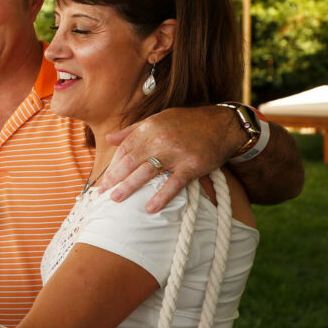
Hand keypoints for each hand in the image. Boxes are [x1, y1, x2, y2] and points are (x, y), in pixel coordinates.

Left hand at [99, 105, 236, 212]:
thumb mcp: (159, 119)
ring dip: (129, 188)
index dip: (112, 166)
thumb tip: (110, 138)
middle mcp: (160, 139)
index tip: (104, 180)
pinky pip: (173, 184)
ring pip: (146, 173)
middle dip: (115, 179)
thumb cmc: (187, 123)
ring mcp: (176, 153)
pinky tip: (150, 208)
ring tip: (116, 200)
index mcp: (150, 127)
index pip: (124, 149)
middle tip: (104, 193)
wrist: (223, 124)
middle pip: (130, 162)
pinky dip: (162, 197)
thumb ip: (133, 130)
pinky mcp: (192, 166)